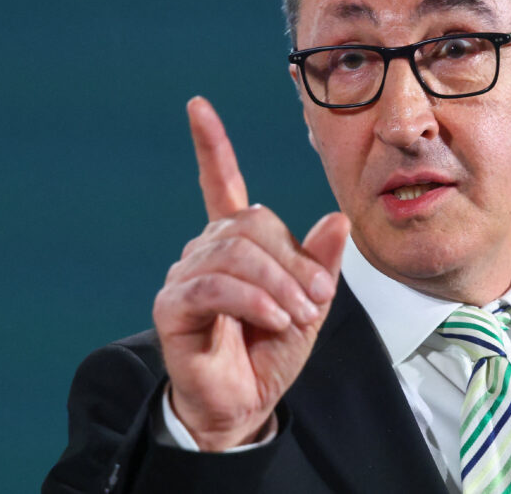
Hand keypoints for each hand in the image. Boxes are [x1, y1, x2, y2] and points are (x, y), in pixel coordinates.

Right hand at [151, 96, 349, 450]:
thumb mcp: (310, 303)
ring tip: (298, 316)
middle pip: (251, 224)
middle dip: (293, 262)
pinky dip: (254, 301)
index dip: (210, 146)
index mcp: (236, 242)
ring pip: (237, 254)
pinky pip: (216, 286)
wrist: (246, 403)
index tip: (197, 106)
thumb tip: (337, 218)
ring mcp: (185, 275)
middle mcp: (205, 250)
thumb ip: (322, 263)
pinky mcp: (173, 306)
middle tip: (316, 301)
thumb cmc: (271, 350)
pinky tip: (274, 320)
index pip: (220, 183)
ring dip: (278, 285)